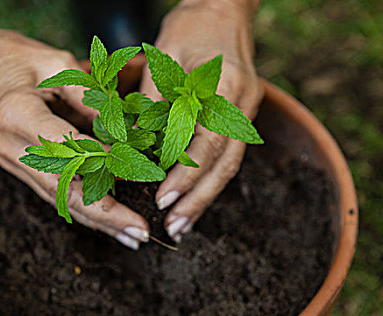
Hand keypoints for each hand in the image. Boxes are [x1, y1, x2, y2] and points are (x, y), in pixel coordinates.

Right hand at [0, 26, 149, 248]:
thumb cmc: (8, 56)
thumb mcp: (55, 63)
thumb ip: (89, 98)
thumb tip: (124, 133)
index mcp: (18, 114)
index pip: (69, 148)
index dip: (105, 165)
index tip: (139, 176)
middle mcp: (11, 146)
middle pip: (63, 190)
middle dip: (106, 215)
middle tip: (141, 232)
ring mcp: (11, 159)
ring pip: (58, 199)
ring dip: (96, 221)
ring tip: (130, 236)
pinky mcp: (16, 164)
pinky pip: (51, 191)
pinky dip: (80, 207)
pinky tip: (105, 220)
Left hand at [140, 0, 262, 241]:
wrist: (223, 8)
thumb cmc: (190, 28)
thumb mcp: (164, 58)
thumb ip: (154, 103)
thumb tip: (136, 148)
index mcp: (223, 88)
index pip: (205, 142)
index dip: (185, 174)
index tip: (163, 199)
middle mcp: (241, 103)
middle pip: (224, 163)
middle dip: (198, 199)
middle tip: (175, 227)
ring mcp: (246, 110)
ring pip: (229, 164)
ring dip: (206, 196)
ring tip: (183, 223)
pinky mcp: (242, 114)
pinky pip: (227, 153)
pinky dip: (209, 178)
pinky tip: (194, 196)